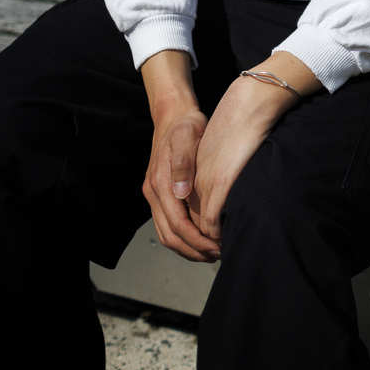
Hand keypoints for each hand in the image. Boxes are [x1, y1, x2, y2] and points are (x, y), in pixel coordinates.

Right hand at [143, 103, 219, 262]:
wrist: (173, 114)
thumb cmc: (185, 124)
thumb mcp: (188, 136)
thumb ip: (184, 163)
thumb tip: (181, 193)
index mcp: (159, 182)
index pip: (177, 224)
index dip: (197, 239)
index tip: (216, 246)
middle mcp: (153, 192)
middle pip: (170, 236)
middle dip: (193, 250)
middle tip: (217, 255)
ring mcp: (153, 194)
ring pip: (166, 234)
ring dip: (187, 248)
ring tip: (211, 252)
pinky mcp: (159, 193)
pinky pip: (167, 224)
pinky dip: (182, 237)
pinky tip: (199, 237)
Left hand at [187, 71, 304, 244]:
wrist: (245, 105)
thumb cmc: (231, 127)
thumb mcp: (209, 152)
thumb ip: (201, 176)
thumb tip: (201, 203)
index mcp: (182, 176)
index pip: (175, 221)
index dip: (187, 240)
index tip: (202, 250)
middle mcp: (188, 183)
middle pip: (181, 230)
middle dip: (194, 249)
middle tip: (210, 257)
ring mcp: (203, 183)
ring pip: (195, 229)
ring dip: (203, 247)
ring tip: (217, 252)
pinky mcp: (219, 182)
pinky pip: (210, 219)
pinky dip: (215, 235)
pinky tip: (225, 238)